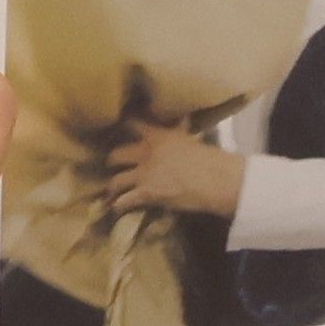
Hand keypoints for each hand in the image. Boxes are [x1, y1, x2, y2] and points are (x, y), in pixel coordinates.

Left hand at [106, 122, 246, 217]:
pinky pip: (124, 201)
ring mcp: (143, 175)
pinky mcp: (145, 194)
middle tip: (111, 164)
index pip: (133, 125)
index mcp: (157, 137)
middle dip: (112, 160)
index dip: (125, 126)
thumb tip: (184, 116)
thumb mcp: (191, 138)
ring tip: (111, 191)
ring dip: (113, 186)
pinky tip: (116, 208)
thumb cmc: (208, 157)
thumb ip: (181, 129)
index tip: (120, 127)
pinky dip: (119, 206)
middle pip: (117, 155)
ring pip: (116, 181)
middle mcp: (144, 154)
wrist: (213, 179)